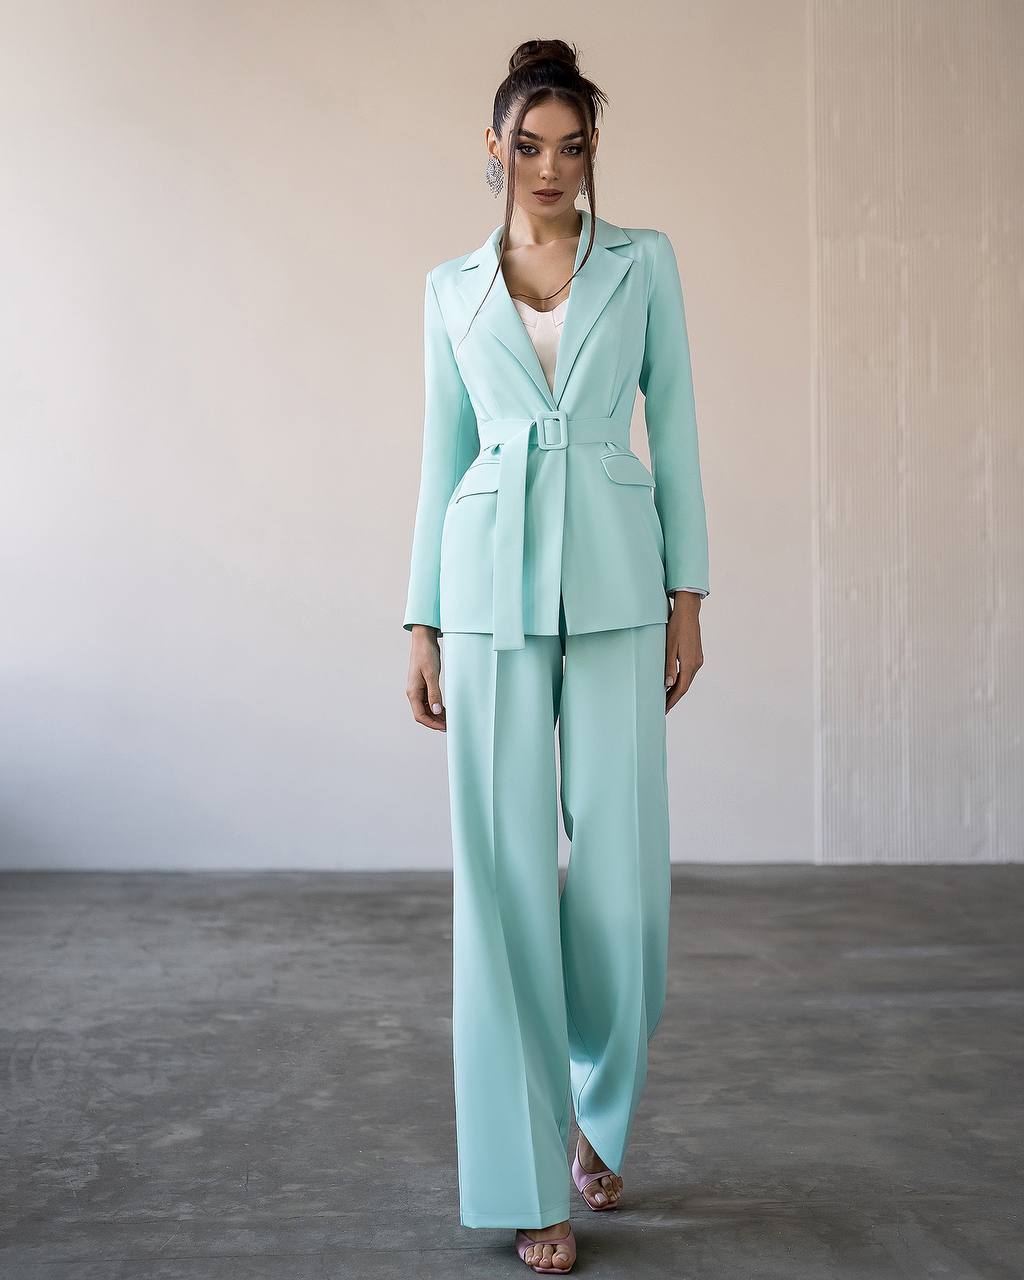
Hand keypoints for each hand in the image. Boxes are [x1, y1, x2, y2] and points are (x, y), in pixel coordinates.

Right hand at [406, 625, 446, 730]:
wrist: (424, 640)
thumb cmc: (425, 654)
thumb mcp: (431, 674)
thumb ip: (434, 693)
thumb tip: (436, 711)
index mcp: (413, 692)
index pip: (420, 715)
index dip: (431, 724)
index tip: (444, 727)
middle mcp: (414, 692)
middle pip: (423, 714)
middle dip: (435, 722)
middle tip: (449, 726)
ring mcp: (419, 689)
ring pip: (426, 708)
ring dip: (436, 715)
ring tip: (449, 720)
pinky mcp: (424, 685)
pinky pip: (429, 700)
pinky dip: (437, 707)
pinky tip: (445, 709)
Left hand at [664, 592, 703, 712]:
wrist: (688, 612)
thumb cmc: (676, 627)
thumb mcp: (669, 647)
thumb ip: (669, 667)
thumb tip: (668, 685)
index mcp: (690, 664)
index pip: (681, 688)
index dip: (673, 700)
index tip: (665, 709)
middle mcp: (696, 664)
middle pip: (685, 686)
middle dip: (674, 698)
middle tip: (663, 707)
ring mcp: (698, 659)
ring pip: (687, 680)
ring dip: (678, 690)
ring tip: (666, 698)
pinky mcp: (696, 655)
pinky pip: (689, 673)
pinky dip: (681, 680)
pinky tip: (674, 682)